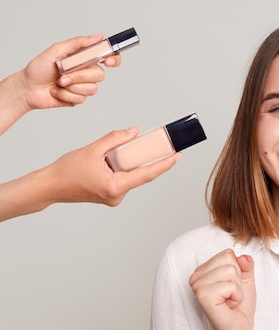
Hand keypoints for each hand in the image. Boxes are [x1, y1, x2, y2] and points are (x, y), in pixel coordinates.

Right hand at [0, 127, 178, 221]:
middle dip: (148, 159)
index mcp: (115, 187)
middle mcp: (117, 195)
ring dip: (132, 163)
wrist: (49, 186)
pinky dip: (124, 168)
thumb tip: (134, 132)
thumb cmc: (66, 171)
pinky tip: (114, 159)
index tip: (178, 156)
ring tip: (122, 150)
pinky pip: (124, 179)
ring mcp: (114, 197)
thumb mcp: (92, 150)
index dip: (165, 165)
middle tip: (159, 145)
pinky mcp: (110, 195)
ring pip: (132, 176)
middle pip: (141, 175)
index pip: (147, 174)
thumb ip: (114, 139)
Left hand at [16, 33, 121, 110]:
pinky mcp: (79, 98)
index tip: (107, 61)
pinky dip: (66, 95)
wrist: (27, 88)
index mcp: (84, 58)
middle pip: (100, 75)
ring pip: (92, 89)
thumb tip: (98, 36)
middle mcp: (86, 71)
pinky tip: (57, 91)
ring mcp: (83, 86)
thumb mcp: (56, 50)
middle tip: (63, 75)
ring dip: (71, 86)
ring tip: (58, 83)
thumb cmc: (39, 68)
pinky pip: (82, 98)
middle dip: (80, 76)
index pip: (108, 56)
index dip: (114, 59)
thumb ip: (78, 43)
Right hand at [189, 251, 255, 329]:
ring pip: (231, 271)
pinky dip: (236, 296)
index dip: (238, 270)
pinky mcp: (204, 297)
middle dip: (238, 279)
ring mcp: (198, 286)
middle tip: (231, 295)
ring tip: (229, 300)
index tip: (232, 286)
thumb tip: (244, 257)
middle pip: (229, 260)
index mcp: (203, 270)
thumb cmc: (239, 306)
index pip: (227, 253)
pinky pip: (231, 285)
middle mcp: (196, 276)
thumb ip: (246, 264)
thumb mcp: (245, 279)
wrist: (237, 329)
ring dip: (237, 288)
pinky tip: (228, 305)